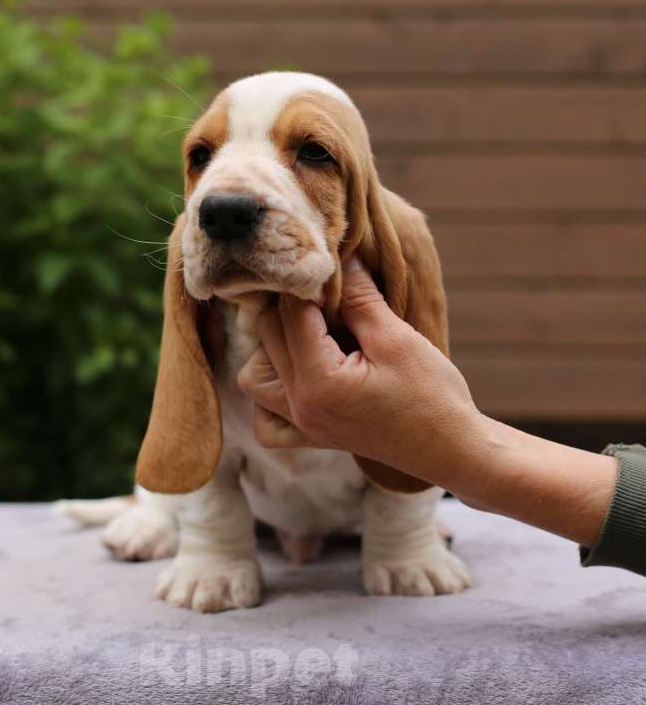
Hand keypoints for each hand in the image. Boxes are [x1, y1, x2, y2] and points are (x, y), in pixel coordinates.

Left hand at [237, 256, 480, 487]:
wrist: (451, 449)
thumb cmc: (432, 395)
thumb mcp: (396, 339)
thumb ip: (360, 298)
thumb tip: (341, 255)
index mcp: (318, 382)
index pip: (291, 314)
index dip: (310, 283)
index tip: (329, 266)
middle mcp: (299, 407)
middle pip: (266, 338)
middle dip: (291, 308)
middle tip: (326, 295)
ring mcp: (302, 425)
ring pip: (254, 377)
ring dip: (271, 348)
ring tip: (310, 333)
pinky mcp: (311, 436)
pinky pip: (267, 420)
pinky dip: (270, 396)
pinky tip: (298, 376)